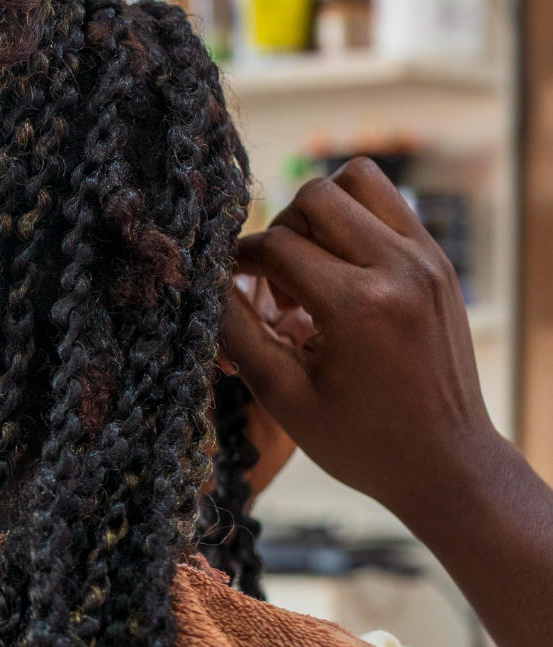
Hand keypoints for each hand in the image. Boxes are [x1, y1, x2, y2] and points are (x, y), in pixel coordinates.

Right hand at [221, 157, 495, 509]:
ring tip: (309, 268)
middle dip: (279, 232)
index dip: (240, 264)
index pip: (277, 246)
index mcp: (359, 306)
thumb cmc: (360, 441)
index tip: (229, 292)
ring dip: (318, 213)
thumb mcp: (284, 396)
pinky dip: (352, 222)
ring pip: (357, 181)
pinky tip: (338, 273)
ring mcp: (427, 258)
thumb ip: (238, 335)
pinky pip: (388, 205)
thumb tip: (205, 286)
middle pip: (315, 197)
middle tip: (275, 287)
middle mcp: (400, 268)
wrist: (445, 462)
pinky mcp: (438, 260)